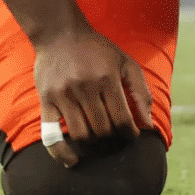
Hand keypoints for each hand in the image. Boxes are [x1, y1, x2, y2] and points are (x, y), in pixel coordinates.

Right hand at [31, 26, 156, 167]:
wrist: (60, 33)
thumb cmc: (97, 49)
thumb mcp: (126, 63)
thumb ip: (141, 93)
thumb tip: (148, 126)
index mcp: (107, 78)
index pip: (123, 119)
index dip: (130, 133)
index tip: (132, 135)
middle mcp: (85, 87)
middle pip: (103, 129)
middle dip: (113, 137)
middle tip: (115, 135)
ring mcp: (64, 95)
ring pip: (82, 135)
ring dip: (93, 143)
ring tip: (98, 139)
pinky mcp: (47, 100)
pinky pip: (51, 134)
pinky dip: (61, 152)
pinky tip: (72, 161)